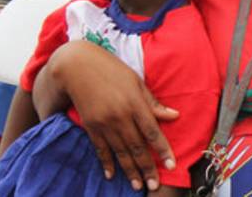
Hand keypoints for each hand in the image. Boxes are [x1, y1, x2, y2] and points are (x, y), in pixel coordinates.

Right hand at [50, 41, 178, 190]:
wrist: (77, 66)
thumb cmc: (112, 70)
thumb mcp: (136, 82)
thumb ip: (153, 102)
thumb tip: (174, 115)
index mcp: (135, 103)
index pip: (153, 132)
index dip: (163, 150)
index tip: (171, 164)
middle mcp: (120, 116)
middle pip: (137, 146)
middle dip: (147, 168)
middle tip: (155, 185)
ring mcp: (104, 122)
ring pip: (120, 151)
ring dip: (129, 170)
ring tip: (138, 186)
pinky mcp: (90, 125)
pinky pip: (100, 148)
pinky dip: (106, 162)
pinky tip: (111, 175)